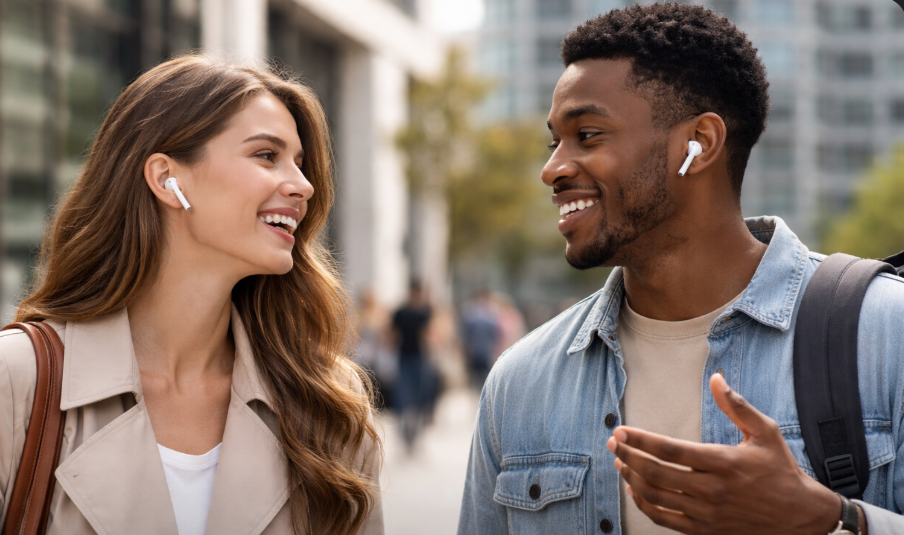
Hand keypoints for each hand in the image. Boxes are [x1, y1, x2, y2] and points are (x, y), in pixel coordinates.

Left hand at [606, 373, 853, 534]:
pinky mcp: (706, 530)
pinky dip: (645, 505)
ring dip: (632, 479)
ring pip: (657, 497)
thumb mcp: (765, 431)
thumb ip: (737, 405)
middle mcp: (712, 490)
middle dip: (629, 457)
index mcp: (723, 463)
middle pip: (657, 474)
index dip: (641, 441)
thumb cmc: (781, 469)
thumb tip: (717, 378)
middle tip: (614, 444)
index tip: (621, 431)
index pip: (671, 451)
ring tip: (620, 463)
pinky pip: (665, 519)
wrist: (800, 515)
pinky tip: (635, 490)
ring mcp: (707, 514)